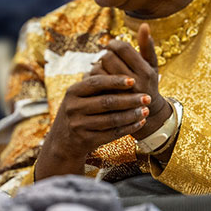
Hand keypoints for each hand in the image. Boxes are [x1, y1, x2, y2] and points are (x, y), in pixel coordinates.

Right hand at [35, 74, 149, 178]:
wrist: (63, 141)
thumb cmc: (78, 112)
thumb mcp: (79, 96)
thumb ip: (95, 84)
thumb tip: (122, 69)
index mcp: (72, 92)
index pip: (96, 83)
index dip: (115, 81)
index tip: (133, 80)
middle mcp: (73, 108)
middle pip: (106, 102)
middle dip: (130, 99)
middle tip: (147, 97)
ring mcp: (79, 125)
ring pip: (112, 119)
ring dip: (132, 115)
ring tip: (146, 110)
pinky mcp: (86, 140)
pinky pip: (113, 133)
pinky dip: (129, 128)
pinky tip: (140, 122)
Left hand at [88, 24, 171, 138]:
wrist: (147, 116)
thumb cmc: (149, 84)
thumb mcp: (152, 66)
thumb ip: (147, 46)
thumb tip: (143, 25)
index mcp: (145, 71)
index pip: (123, 48)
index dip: (114, 43)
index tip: (111, 44)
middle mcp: (134, 83)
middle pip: (108, 57)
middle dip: (105, 54)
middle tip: (106, 55)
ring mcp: (120, 95)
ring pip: (98, 70)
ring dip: (97, 65)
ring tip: (102, 66)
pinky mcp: (108, 103)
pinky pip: (93, 85)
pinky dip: (92, 79)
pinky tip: (97, 79)